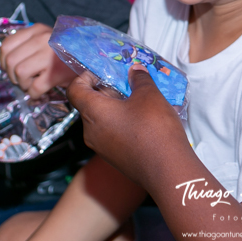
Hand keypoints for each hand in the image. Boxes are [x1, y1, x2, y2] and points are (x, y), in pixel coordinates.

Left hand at [0, 23, 75, 97]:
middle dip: (12, 76)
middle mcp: (42, 39)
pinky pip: (34, 88)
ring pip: (19, 73)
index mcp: (37, 30)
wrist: (93, 58)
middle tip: (22, 80)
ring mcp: (49, 56)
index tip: (10, 68)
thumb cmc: (67, 52)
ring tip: (32, 84)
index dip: (3, 61)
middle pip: (11, 61)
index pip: (6, 45)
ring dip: (23, 84)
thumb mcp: (47, 39)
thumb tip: (5, 62)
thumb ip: (28, 44)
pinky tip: (40, 92)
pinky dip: (33, 94)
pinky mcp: (56, 74)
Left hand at [66, 64, 190, 189]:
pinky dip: (122, 122)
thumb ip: (139, 79)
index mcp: (93, 112)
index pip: (75, 90)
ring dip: (116, 107)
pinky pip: (111, 134)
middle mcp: (91, 131)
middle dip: (107, 91)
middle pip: (89, 104)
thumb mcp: (149, 95)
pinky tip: (144, 119)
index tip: (100, 72)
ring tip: (139, 100)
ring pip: (101, 120)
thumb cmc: (153, 129)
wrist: (166, 169)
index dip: (84, 77)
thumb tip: (135, 71)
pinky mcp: (114, 158)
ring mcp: (102, 147)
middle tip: (128, 84)